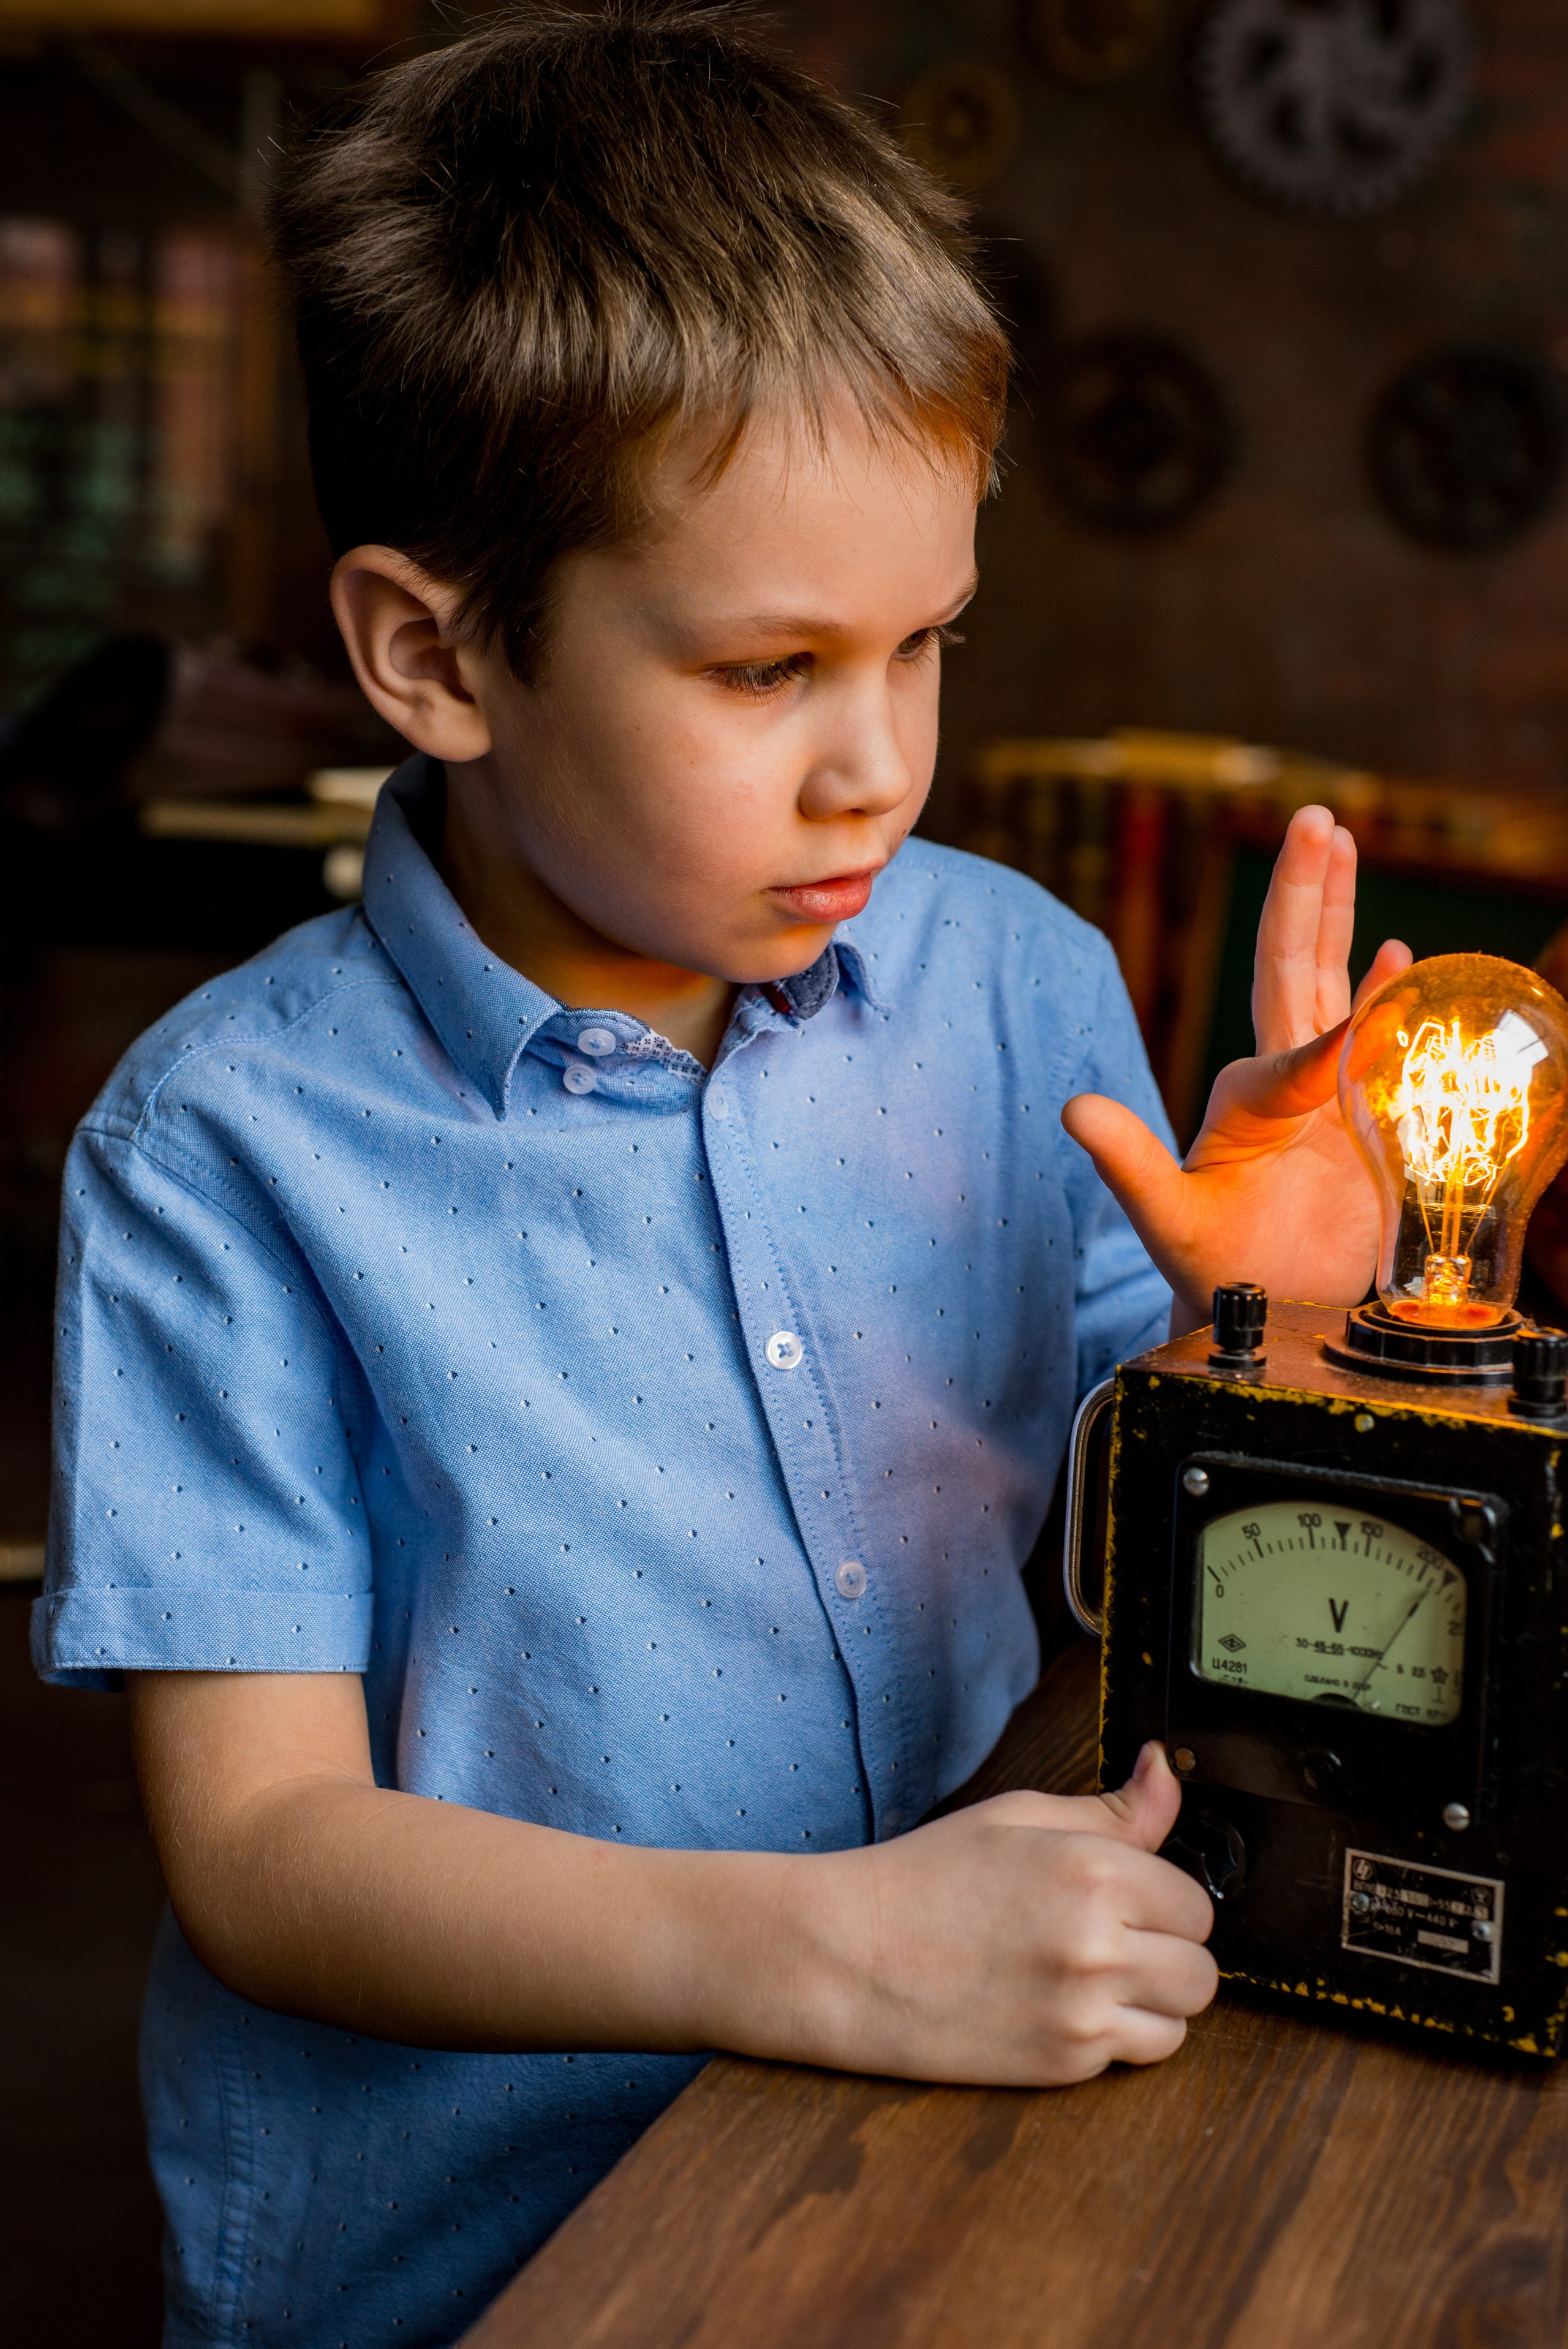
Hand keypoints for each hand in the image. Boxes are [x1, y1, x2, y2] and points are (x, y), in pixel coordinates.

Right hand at [769, 1742, 1216, 2085]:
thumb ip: (1113, 1808)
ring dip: (1152, 2002)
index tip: (1131, 1898)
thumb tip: (1165, 1771)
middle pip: (1201, 1970)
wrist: (847, 1955)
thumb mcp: (1018, 1817)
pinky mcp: (1063, 2065)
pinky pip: (1135, 2057)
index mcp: (1093, 1872)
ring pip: (1181, 2021)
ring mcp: (1083, 2012)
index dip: (1165, 1900)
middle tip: (1116, 1939)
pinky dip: (1115, 2036)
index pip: (1196, 1903)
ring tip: (1093, 1976)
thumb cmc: (926, 1877)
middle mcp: (1099, 1946)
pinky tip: (1063, 2005)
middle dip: (1169, 1953)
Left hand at [1061, 805, 1411, 1330]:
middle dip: (1305, 891)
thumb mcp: (1161, 1217)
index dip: (1333, 1029)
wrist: (1256, 1306)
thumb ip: (1125, 1163)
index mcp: (1248, 1094)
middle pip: (1295, 965)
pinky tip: (1397, 950)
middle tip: (1314, 818)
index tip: (1369, 1014)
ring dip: (1336, 910)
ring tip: (1339, 838)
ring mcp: (1322, 1090)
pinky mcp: (1358, 1114)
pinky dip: (1385, 989)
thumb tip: (1073, 1110)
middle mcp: (1281, 1078)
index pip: (1292, 1042)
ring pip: (1329, 980)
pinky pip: (1374, 1035)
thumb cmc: (1209, 1269)